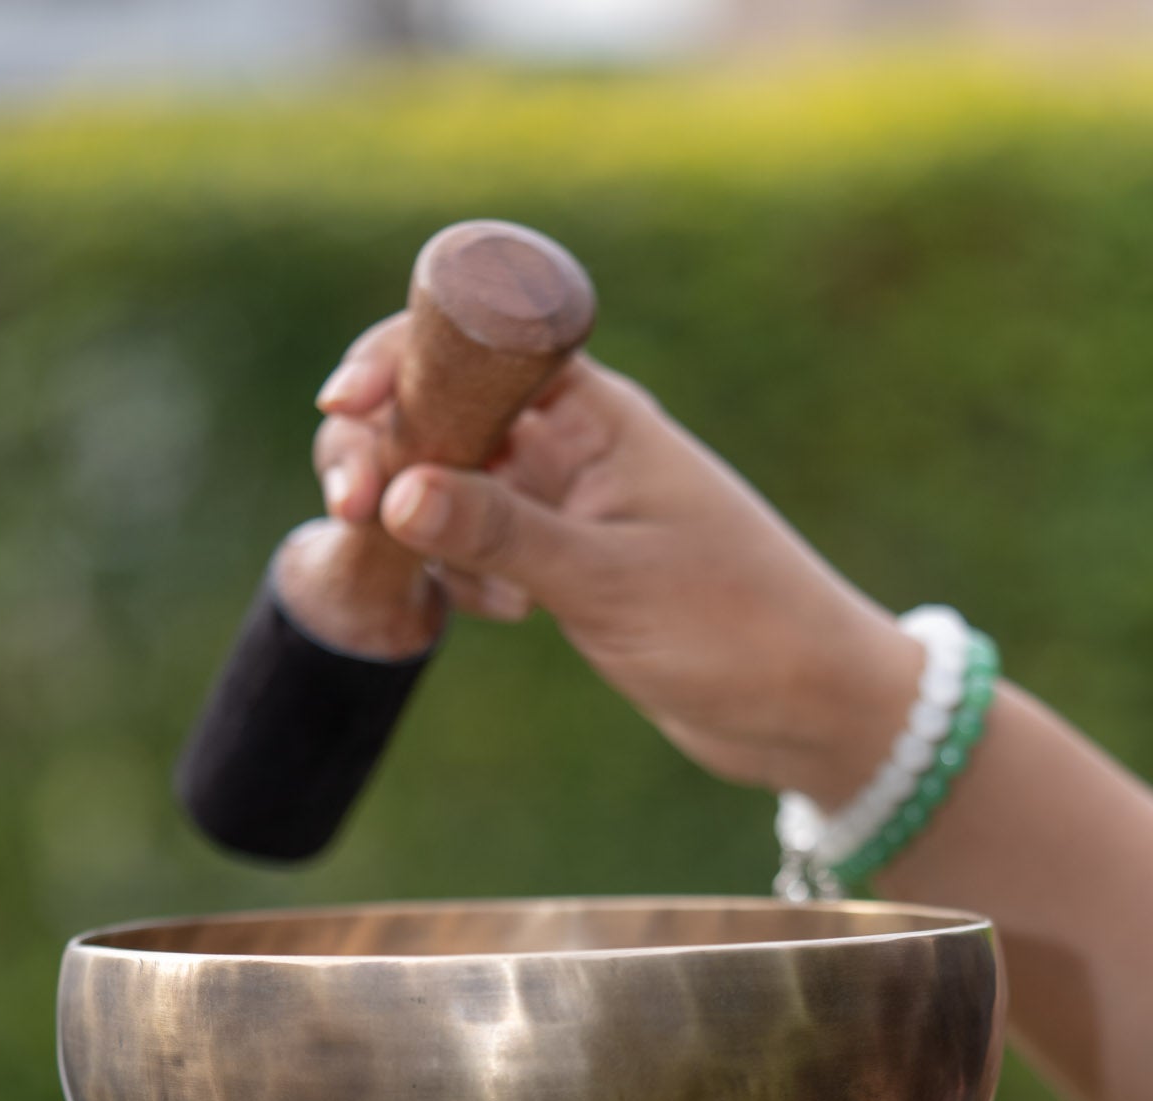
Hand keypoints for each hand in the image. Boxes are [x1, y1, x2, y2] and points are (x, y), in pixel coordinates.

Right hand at [306, 321, 920, 804]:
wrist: (809, 706)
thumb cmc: (736, 628)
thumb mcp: (610, 582)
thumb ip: (503, 535)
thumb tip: (398, 493)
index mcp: (597, 412)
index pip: (473, 341)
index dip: (396, 359)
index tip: (344, 408)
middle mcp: (577, 443)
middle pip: (442, 407)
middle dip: (383, 448)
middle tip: (352, 511)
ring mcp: (568, 504)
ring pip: (451, 480)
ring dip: (414, 516)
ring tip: (426, 574)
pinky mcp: (567, 564)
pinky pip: (478, 542)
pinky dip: (459, 567)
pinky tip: (492, 613)